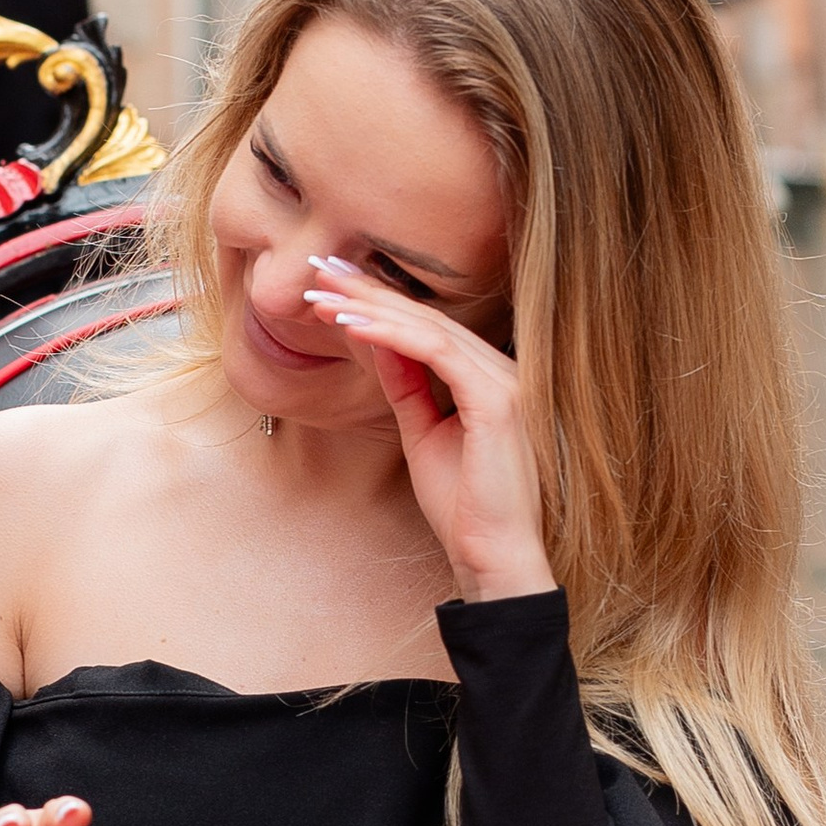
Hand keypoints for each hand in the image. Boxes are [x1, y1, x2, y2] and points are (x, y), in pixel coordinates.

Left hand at [301, 258, 556, 605]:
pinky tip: (354, 326)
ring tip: (324, 298)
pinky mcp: (496, 400)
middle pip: (428, 318)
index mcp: (489, 377)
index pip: (429, 327)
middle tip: (320, 271)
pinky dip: (392, 336)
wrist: (491, 554)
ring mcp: (506, 381)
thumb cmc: (461, 504)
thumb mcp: (423, 432)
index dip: (381, 301)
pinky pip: (436, 354)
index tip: (334, 285)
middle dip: (370, 292)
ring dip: (371, 309)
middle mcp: (503, 370)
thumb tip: (377, 342)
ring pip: (430, 329)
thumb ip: (406, 387)